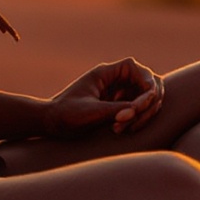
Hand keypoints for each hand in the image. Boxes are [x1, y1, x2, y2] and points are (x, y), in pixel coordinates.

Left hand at [43, 56, 164, 138]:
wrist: (52, 124)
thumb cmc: (66, 115)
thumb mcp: (92, 112)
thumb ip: (116, 109)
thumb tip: (137, 110)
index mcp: (105, 73)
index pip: (135, 69)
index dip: (145, 84)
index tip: (140, 105)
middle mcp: (114, 80)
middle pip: (147, 83)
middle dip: (147, 104)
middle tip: (134, 120)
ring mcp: (118, 93)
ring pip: (146, 98)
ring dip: (142, 115)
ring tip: (124, 129)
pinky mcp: (119, 107)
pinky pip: (138, 110)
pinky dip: (135, 120)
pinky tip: (120, 130)